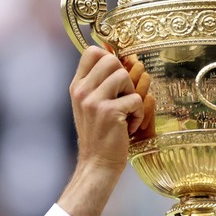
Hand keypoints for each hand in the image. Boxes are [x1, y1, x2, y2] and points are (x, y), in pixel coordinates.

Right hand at [69, 46, 144, 172]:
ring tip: (125, 111)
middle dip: (124, 76)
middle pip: (110, 59)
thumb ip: (102, 81)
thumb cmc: (100, 134)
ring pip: (124, 76)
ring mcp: (93, 101)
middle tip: (121, 97)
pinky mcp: (109, 112)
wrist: (97, 163)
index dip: (109, 56)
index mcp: (77, 86)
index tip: (115, 74)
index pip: (91, 52)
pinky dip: (139, 114)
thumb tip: (127, 57)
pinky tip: (128, 126)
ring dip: (132, 94)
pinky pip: (136, 99)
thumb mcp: (93, 104)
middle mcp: (81, 91)